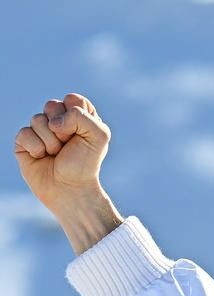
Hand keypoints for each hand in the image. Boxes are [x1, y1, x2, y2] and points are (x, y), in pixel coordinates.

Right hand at [13, 93, 121, 254]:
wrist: (70, 189)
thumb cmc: (85, 164)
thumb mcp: (99, 136)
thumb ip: (82, 116)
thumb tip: (53, 121)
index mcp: (78, 117)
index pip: (73, 99)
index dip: (77, 114)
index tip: (83, 133)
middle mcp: (58, 121)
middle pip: (52, 104)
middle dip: (63, 127)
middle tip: (68, 144)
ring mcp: (39, 130)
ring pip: (37, 119)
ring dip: (51, 141)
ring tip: (57, 154)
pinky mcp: (24, 142)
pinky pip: (24, 133)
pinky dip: (37, 147)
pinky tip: (43, 157)